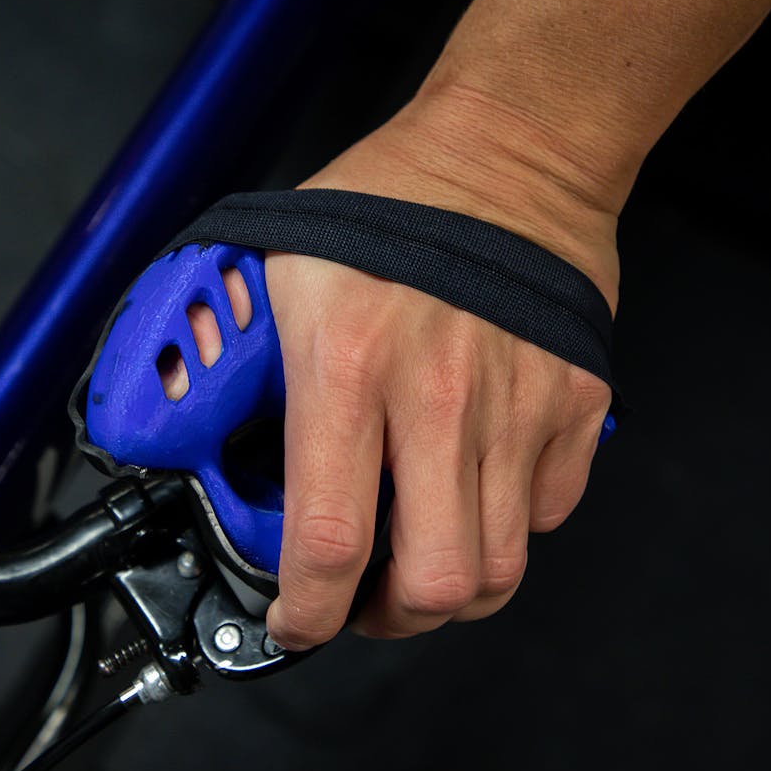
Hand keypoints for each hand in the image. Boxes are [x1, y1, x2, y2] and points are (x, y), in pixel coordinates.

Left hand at [263, 88, 617, 647]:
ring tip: (414, 564)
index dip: (305, 610)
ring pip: (498, 568)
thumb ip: (237, 353)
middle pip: (435, 583)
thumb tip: (195, 420)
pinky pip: (548, 514)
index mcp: (347, 365)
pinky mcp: (575, 404)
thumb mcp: (276, 267)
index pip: (329, 539)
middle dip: (387, 620)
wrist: (507, 149)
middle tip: (361, 601)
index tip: (292, 621)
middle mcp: (438, 398)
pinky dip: (508, 529)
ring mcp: (518, 406)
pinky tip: (470, 496)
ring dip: (449, 591)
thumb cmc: (387, 203)